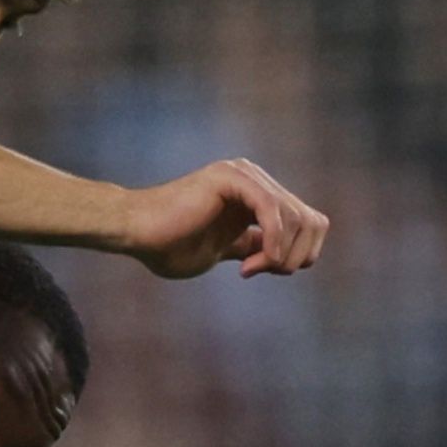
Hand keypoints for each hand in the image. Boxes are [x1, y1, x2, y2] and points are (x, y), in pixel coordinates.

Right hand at [122, 158, 328, 279]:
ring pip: (299, 218)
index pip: (310, 223)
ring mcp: (245, 175)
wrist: (135, 233)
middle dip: (295, 257)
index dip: (298, 254)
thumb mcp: (224, 252)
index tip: (261, 271)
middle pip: (312, 222)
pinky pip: (273, 211)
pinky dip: (273, 242)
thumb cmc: (168, 246)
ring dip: (281, 255)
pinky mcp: (233, 178)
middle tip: (257, 272)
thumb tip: (283, 257)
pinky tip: (254, 263)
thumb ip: (254, 248)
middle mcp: (256, 179)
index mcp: (257, 195)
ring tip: (249, 269)